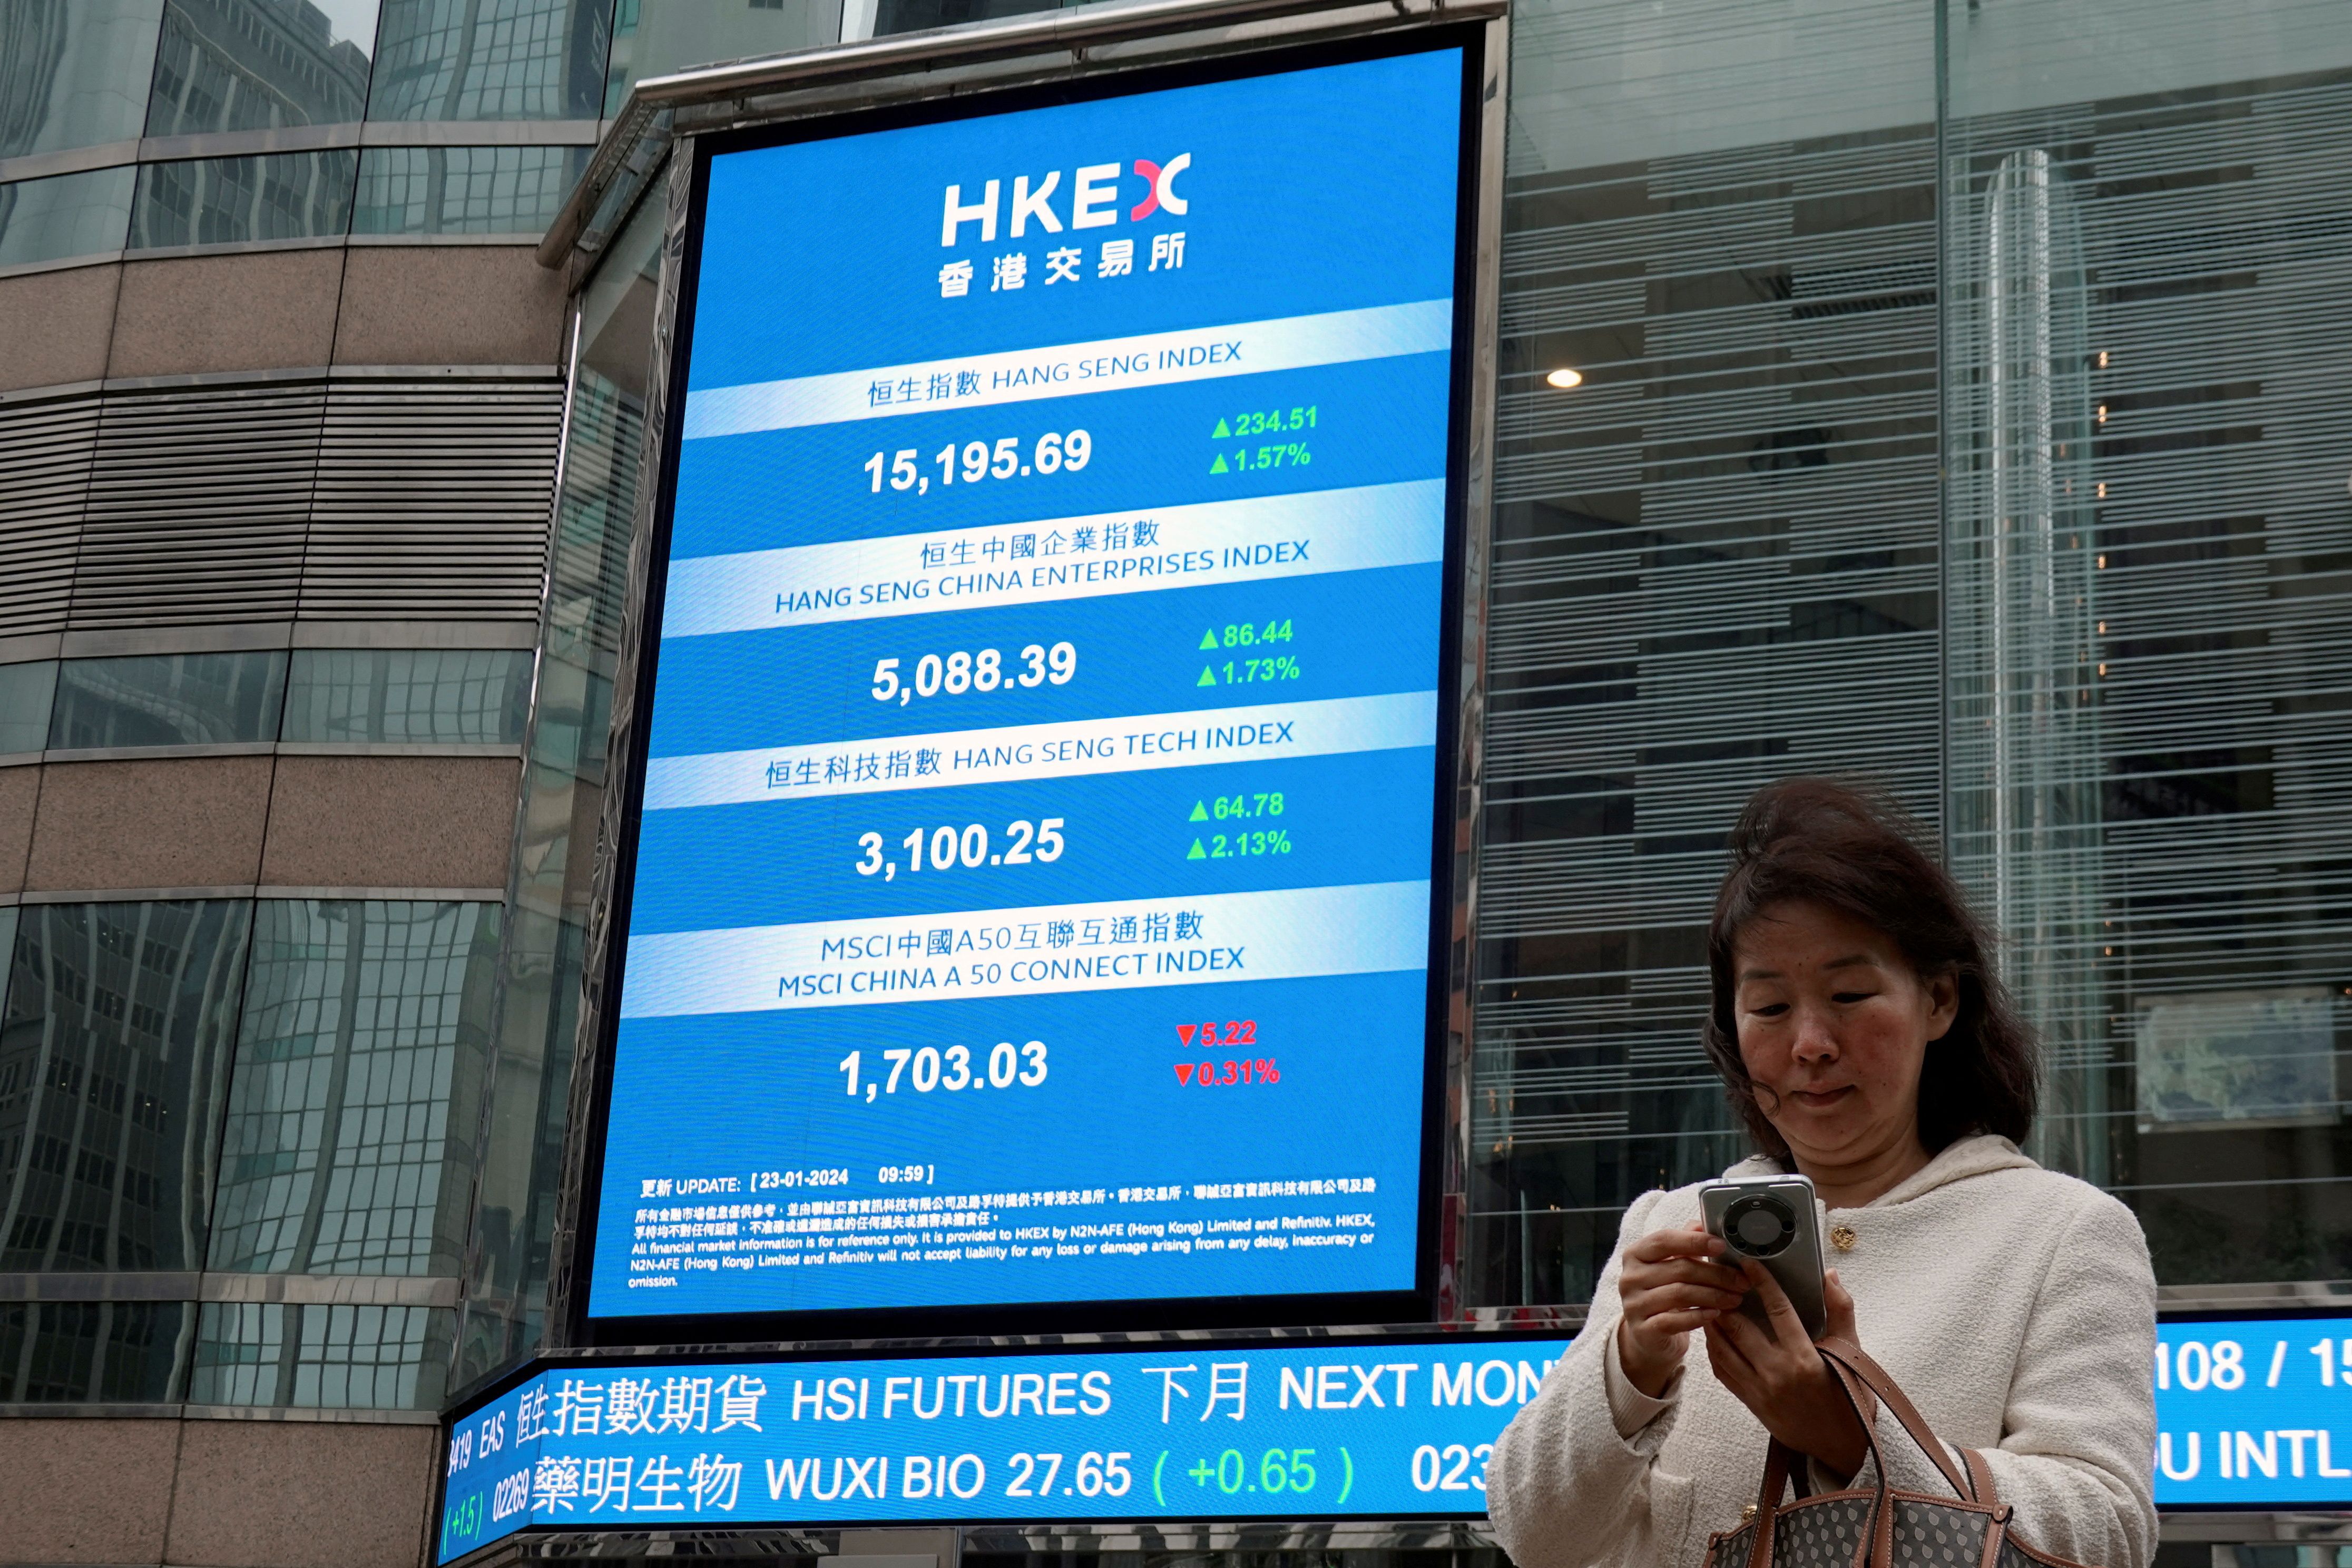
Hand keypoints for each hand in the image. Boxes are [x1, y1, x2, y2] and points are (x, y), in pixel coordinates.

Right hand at [1615, 1224, 1748, 1397]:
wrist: (1648, 1335)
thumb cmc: (1663, 1293)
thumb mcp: (1670, 1265)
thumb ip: (1684, 1243)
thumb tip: (1701, 1224)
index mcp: (1635, 1254)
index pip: (1664, 1240)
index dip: (1694, 1241)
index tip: (1722, 1245)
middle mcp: (1630, 1277)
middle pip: (1679, 1269)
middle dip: (1716, 1274)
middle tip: (1742, 1280)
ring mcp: (1633, 1304)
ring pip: (1680, 1294)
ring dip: (1714, 1295)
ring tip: (1736, 1298)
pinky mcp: (1643, 1329)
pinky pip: (1675, 1321)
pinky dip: (1699, 1316)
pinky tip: (1716, 1314)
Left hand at [1704, 1265, 1866, 1478]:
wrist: (1842, 1449)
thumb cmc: (1851, 1401)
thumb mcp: (1853, 1356)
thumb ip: (1841, 1313)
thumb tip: (1830, 1277)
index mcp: (1804, 1359)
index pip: (1777, 1310)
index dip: (1761, 1282)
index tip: (1747, 1262)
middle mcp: (1777, 1373)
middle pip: (1738, 1327)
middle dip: (1724, 1299)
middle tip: (1718, 1277)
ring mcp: (1760, 1390)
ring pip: (1722, 1349)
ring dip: (1713, 1322)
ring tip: (1709, 1300)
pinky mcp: (1750, 1403)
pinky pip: (1722, 1371)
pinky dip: (1714, 1349)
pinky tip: (1714, 1333)